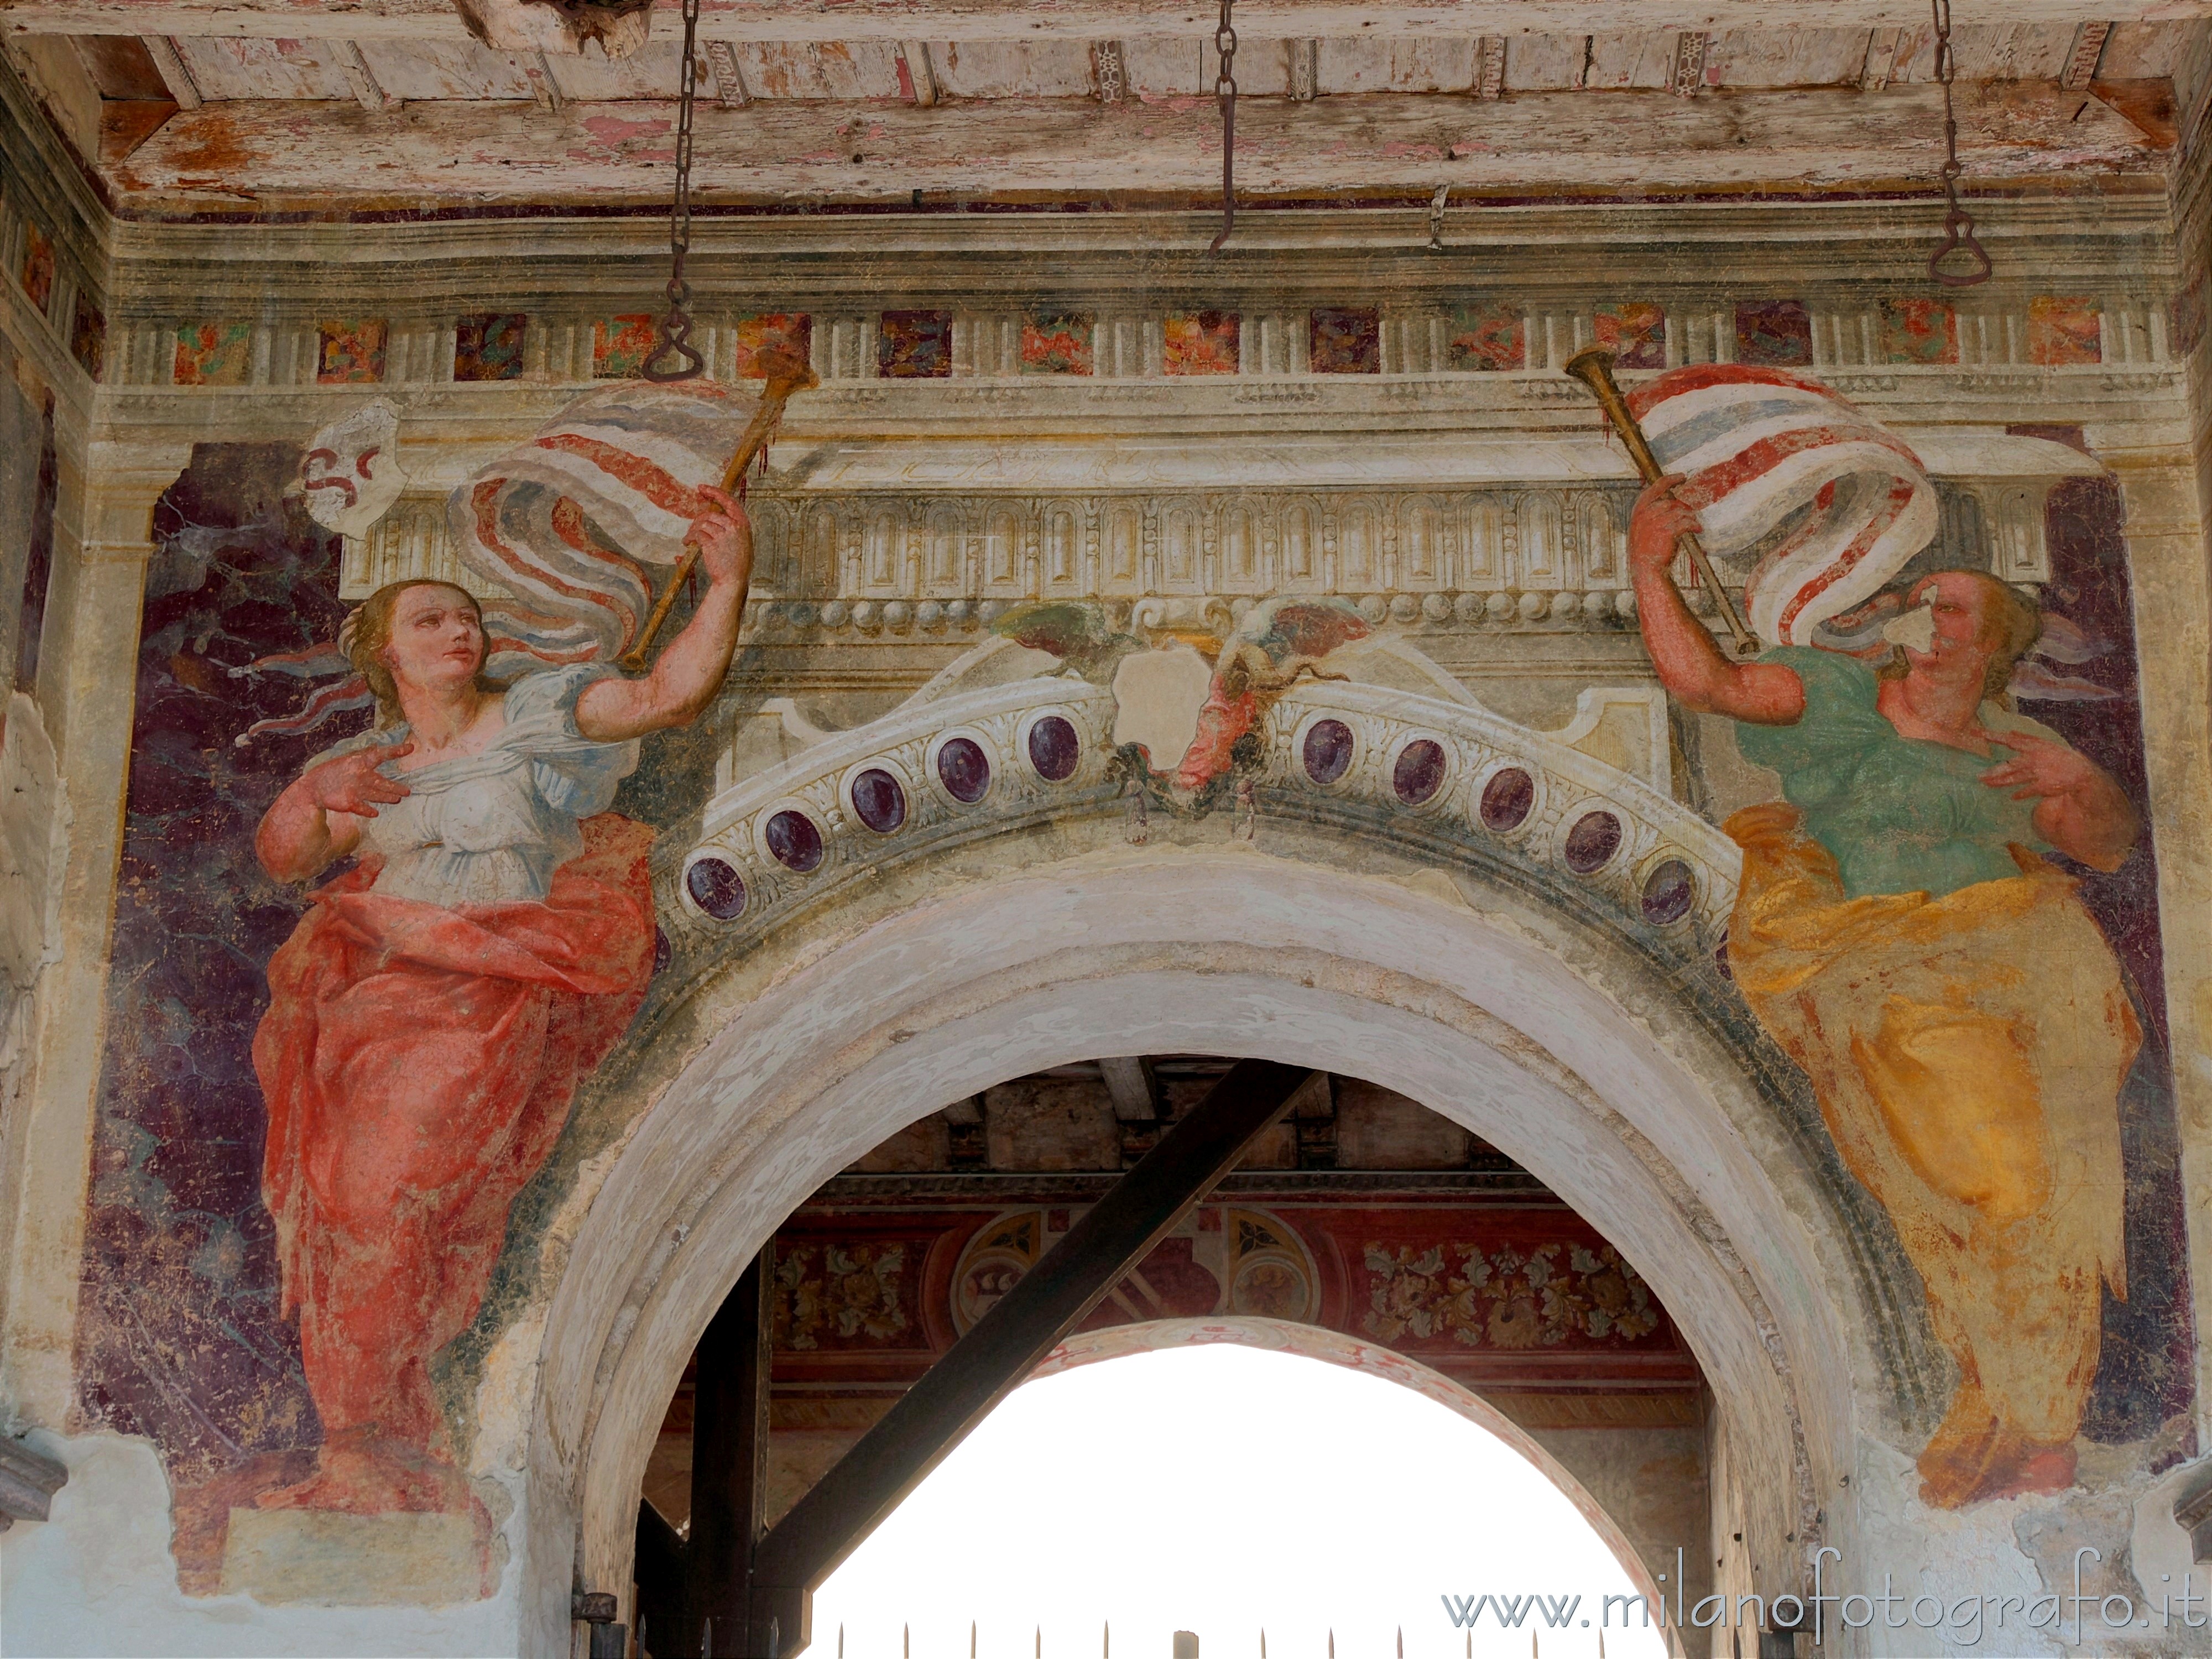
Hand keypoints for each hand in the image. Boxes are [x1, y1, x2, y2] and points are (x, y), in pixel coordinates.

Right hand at [305, 742, 412, 817]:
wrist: (311, 788)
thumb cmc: (329, 772)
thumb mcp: (345, 760)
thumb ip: (361, 755)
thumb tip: (375, 746)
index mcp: (359, 762)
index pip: (381, 754)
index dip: (396, 751)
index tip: (410, 748)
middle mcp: (361, 775)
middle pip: (383, 782)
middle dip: (396, 787)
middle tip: (408, 791)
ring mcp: (356, 790)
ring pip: (378, 795)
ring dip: (388, 798)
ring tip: (397, 799)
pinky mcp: (350, 803)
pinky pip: (364, 808)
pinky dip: (370, 811)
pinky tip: (375, 812)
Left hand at [689, 485, 751, 586]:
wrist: (733, 580)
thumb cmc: (737, 562)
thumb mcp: (741, 540)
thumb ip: (731, 526)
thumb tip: (713, 515)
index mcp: (743, 524)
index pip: (729, 501)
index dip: (714, 492)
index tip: (702, 488)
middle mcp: (734, 527)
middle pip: (710, 514)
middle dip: (698, 520)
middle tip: (692, 528)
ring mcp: (723, 535)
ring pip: (702, 523)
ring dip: (692, 530)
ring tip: (689, 539)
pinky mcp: (711, 544)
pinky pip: (697, 534)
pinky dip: (689, 538)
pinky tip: (687, 544)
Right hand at [1629, 475, 1698, 576]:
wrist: (1645, 568)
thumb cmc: (1645, 549)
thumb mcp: (1642, 527)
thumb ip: (1651, 513)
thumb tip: (1671, 502)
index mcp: (1638, 510)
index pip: (1655, 488)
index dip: (1670, 480)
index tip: (1682, 477)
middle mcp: (1645, 514)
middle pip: (1671, 502)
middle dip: (1683, 507)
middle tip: (1691, 513)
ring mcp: (1655, 522)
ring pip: (1680, 512)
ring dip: (1690, 517)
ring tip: (1694, 523)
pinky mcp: (1666, 532)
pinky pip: (1685, 522)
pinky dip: (1694, 525)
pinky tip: (1698, 529)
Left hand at [1980, 732, 2098, 801]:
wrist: (2079, 771)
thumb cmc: (2058, 756)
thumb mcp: (2044, 744)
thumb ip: (2026, 738)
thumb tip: (2010, 732)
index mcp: (2032, 746)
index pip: (2007, 739)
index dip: (1990, 736)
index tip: (1974, 733)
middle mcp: (2032, 759)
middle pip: (2007, 765)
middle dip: (1992, 772)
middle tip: (1978, 777)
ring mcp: (2037, 773)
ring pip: (2013, 779)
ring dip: (1999, 782)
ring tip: (1986, 783)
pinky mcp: (2042, 786)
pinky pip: (2026, 791)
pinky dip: (2019, 794)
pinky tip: (2013, 797)